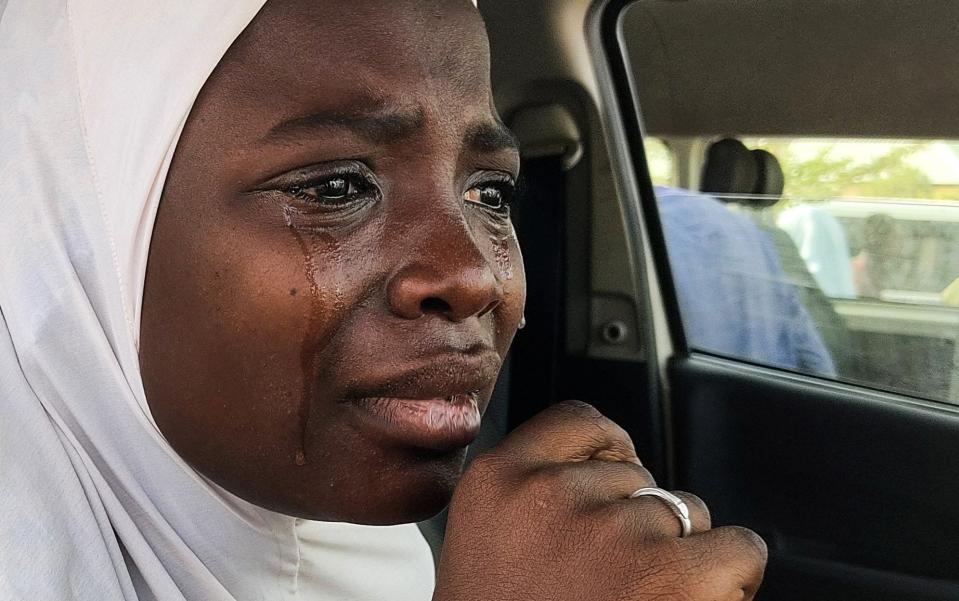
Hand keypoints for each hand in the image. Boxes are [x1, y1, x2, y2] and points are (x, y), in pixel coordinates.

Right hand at [434, 401, 766, 600]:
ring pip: (686, 511)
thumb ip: (538, 498)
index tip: (614, 477)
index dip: (610, 451)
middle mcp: (552, 495)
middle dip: (639, 518)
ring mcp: (614, 530)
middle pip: (638, 473)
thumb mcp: (494, 548)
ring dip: (677, 553)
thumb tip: (614, 464)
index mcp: (496, 483)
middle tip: (608, 583)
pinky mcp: (677, 572)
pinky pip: (738, 547)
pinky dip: (730, 579)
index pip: (580, 422)